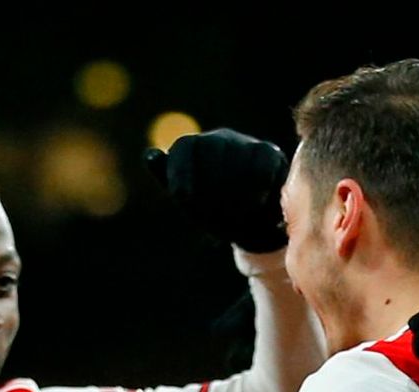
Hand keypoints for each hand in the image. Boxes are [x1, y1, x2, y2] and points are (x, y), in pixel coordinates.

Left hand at [144, 128, 289, 253]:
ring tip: (235, 214)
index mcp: (191, 148)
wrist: (251, 224)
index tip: (181, 196)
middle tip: (214, 214)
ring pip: (238, 158)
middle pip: (212, 150)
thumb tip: (150, 155)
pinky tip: (256, 204)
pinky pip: (261, 164)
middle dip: (211, 186)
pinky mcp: (268, 152)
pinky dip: (257, 187)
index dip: (181, 170)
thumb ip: (167, 178)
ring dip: (235, 191)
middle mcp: (217, 139)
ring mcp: (244, 144)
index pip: (184, 148)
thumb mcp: (187, 201)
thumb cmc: (212, 211)